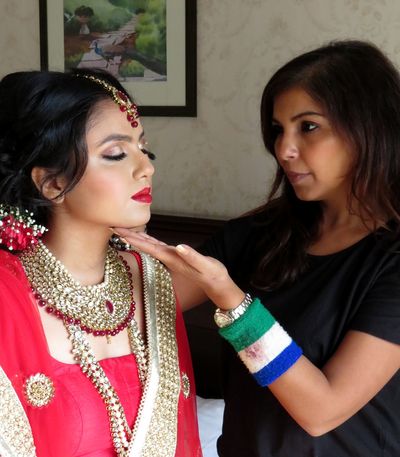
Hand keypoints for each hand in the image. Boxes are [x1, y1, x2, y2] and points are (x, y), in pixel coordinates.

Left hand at [112, 227, 245, 308]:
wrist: (217, 284)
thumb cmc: (212, 274)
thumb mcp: (205, 265)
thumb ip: (192, 256)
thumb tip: (179, 246)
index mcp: (172, 258)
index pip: (148, 247)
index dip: (133, 239)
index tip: (119, 231)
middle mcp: (168, 257)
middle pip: (144, 246)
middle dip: (129, 237)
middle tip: (112, 227)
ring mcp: (171, 257)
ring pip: (149, 246)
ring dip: (136, 238)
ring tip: (123, 231)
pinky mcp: (176, 256)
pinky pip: (158, 246)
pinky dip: (148, 241)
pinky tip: (145, 238)